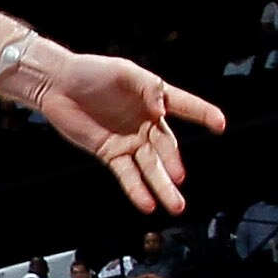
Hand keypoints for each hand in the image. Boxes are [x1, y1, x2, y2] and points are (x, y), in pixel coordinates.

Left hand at [30, 52, 225, 216]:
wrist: (58, 85)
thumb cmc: (91, 72)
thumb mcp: (122, 72)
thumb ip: (146, 87)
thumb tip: (162, 109)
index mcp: (154, 98)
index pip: (184, 106)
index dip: (202, 113)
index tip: (219, 124)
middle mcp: (146, 123)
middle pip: (166, 147)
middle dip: (173, 164)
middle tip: (179, 178)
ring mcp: (130, 140)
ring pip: (150, 167)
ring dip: (161, 186)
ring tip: (175, 205)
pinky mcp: (111, 153)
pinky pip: (127, 174)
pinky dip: (137, 190)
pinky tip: (147, 203)